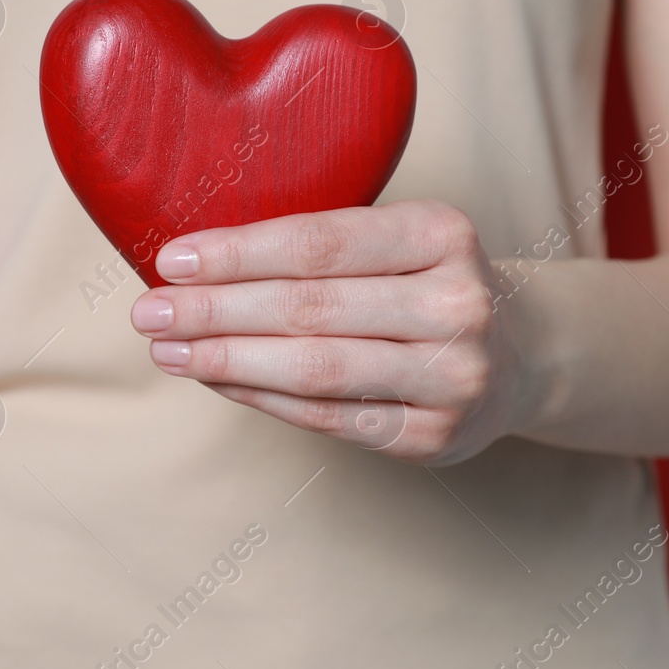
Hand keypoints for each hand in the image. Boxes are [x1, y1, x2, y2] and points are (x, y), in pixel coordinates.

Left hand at [129, 200, 542, 464]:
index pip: (320, 244)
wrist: (521, 353)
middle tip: (148, 311)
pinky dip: (261, 396)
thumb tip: (195, 263)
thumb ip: (321, 245)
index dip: (238, 253)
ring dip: (226, 359)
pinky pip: (327, 418)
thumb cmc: (425, 282)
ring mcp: (453, 377)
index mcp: (443, 232)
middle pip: (310, 309)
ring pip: (315, 369)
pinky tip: (216, 378)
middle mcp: (458, 305)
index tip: (171, 259)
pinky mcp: (433, 436)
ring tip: (168, 349)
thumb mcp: (398, 238)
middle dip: (216, 310)